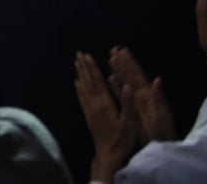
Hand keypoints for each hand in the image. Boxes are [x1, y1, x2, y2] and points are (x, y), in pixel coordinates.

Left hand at [74, 52, 134, 182]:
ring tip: (76, 63)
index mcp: (105, 103)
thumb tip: (126, 86)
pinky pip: (82, 99)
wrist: (108, 154)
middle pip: (89, 81)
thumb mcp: (129, 122)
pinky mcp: (88, 116)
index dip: (92, 68)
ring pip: (84, 88)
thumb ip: (127, 104)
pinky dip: (79, 89)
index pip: (98, 81)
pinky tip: (77, 83)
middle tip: (78, 53)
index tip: (87, 56)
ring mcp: (90, 110)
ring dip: (81, 74)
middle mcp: (95, 104)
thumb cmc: (122, 139)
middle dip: (84, 67)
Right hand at [109, 46, 175, 142]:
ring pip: (124, 82)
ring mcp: (134, 100)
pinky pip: (121, 95)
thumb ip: (158, 97)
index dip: (129, 62)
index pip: (136, 75)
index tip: (122, 50)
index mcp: (147, 94)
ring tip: (110, 59)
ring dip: (117, 70)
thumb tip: (157, 78)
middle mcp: (140, 94)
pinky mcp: (130, 108)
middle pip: (129, 75)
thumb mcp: (162, 113)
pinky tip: (109, 79)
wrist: (160, 142)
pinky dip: (115, 86)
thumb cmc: (163, 129)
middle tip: (113, 49)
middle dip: (122, 62)